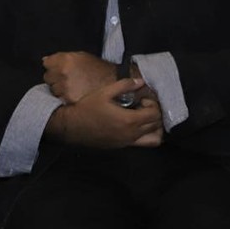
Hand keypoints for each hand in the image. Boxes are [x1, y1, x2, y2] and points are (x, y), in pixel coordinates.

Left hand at [42, 52, 116, 103]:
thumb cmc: (99, 70)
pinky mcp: (69, 100)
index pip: (46, 63)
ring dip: (59, 89)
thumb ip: (62, 57)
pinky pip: (59, 99)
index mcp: (65, 60)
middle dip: (55, 78)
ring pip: (52, 89)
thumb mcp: (82, 57)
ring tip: (74, 88)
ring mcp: (65, 87)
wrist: (116, 84)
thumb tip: (45, 60)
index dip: (53, 66)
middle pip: (48, 77)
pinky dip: (65, 98)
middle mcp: (63, 73)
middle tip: (69, 79)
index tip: (59, 69)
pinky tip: (76, 94)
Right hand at [45, 78, 163, 148]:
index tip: (141, 100)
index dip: (152, 104)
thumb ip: (124, 85)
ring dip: (154, 127)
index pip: (154, 114)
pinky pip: (143, 143)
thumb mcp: (104, 92)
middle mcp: (132, 134)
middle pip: (156, 125)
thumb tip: (140, 82)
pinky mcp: (122, 146)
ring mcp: (127, 142)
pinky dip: (145, 135)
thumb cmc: (87, 108)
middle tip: (142, 107)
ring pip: (154, 138)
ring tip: (143, 119)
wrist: (72, 126)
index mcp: (129, 120)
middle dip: (153, 114)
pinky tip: (134, 126)